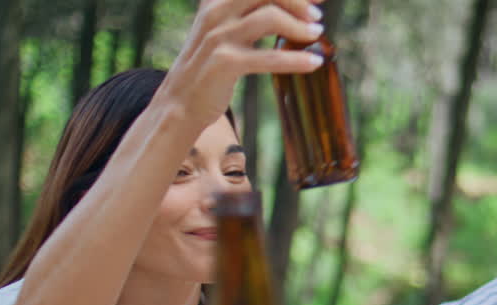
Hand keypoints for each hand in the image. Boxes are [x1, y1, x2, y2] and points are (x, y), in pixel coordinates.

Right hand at [160, 0, 324, 123]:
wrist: (179, 104)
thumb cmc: (207, 68)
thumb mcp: (221, 32)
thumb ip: (246, 15)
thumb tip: (290, 12)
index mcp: (215, 0)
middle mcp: (216, 12)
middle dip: (298, 1)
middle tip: (317, 17)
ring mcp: (218, 36)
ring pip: (269, 17)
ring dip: (299, 26)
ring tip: (316, 36)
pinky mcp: (224, 63)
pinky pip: (268, 56)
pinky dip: (296, 59)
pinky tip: (314, 63)